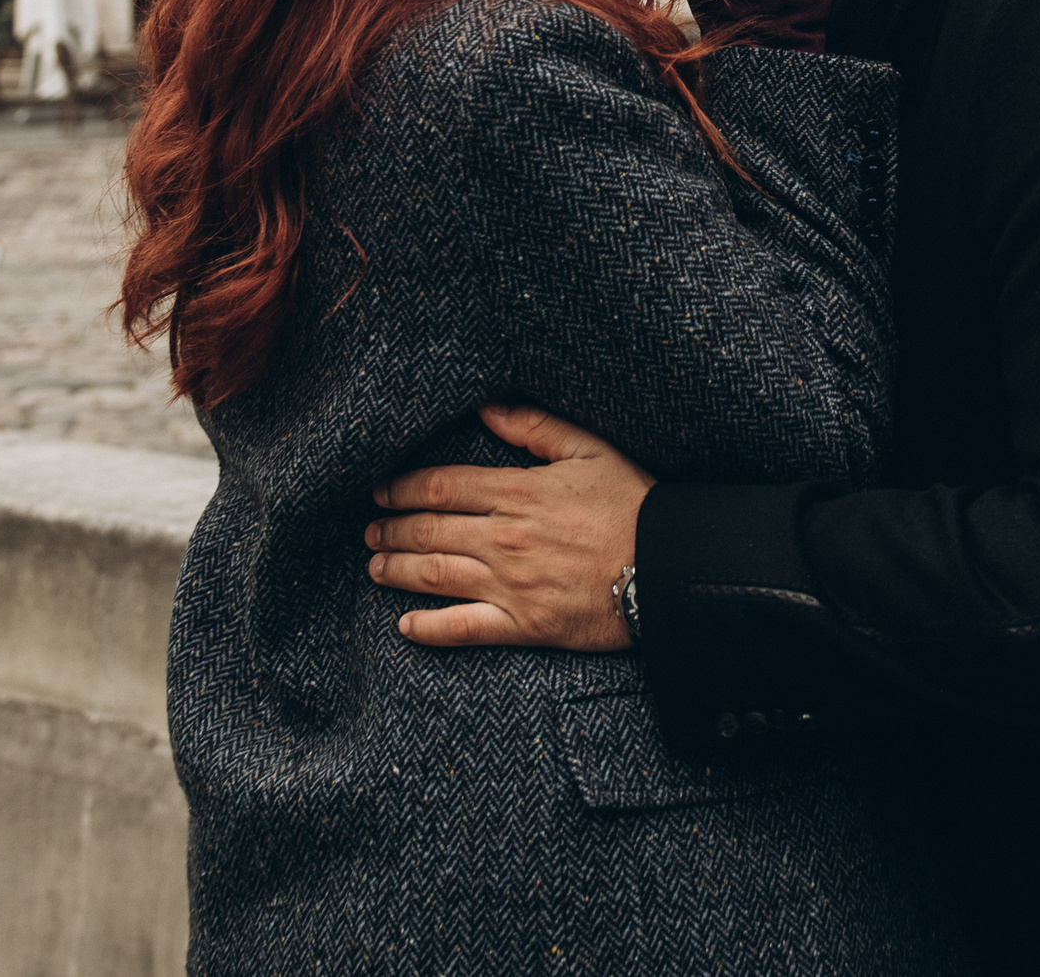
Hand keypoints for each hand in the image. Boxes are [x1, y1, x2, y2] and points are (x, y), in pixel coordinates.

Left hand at [366, 405, 655, 650]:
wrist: (669, 570)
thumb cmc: (633, 507)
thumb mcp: (591, 450)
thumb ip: (535, 427)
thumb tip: (486, 410)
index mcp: (517, 493)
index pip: (441, 487)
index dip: (403, 488)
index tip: (381, 490)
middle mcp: (504, 538)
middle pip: (428, 531)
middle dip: (391, 528)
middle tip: (370, 528)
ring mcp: (510, 585)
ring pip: (435, 576)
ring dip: (397, 570)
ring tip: (375, 566)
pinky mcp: (523, 626)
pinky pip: (464, 629)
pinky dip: (429, 629)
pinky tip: (405, 626)